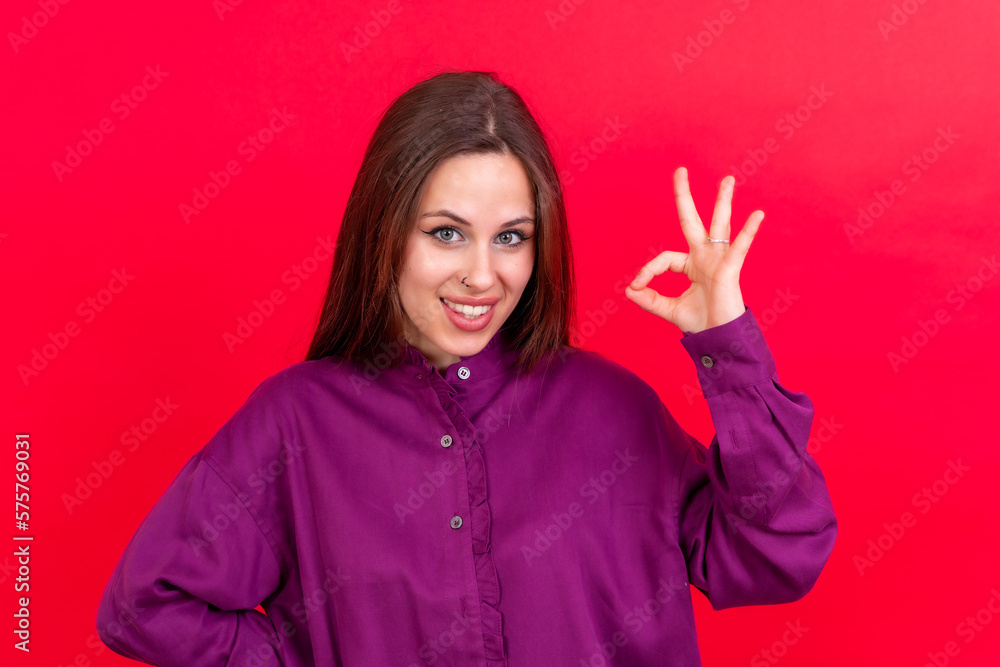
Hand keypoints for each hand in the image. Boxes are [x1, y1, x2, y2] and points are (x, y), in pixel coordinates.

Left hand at [624, 167, 763, 332]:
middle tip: (680, 171)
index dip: (647, 271)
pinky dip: (748, 232)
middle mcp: (705, 256)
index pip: (663, 259)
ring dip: (723, 201)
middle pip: (693, 221)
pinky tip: (757, 214)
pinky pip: (740, 248)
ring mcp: (719, 260)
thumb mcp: (668, 309)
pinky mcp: (731, 269)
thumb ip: (649, 299)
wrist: (719, 339)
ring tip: (727, 180)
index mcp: (690, 264)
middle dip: (685, 196)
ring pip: (720, 225)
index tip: (637, 286)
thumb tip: (628, 290)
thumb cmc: (700, 322)